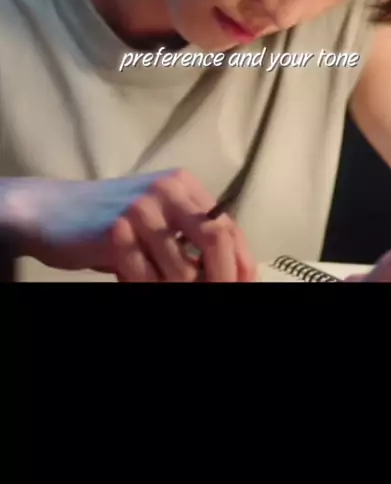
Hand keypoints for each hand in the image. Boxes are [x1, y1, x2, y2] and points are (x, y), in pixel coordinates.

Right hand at [3, 171, 256, 282]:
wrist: (53, 210)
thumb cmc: (110, 218)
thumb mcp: (158, 216)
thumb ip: (190, 235)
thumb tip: (231, 272)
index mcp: (184, 185)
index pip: (228, 227)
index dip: (242, 264)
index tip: (245, 288)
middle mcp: (167, 190)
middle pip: (217, 241)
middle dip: (223, 280)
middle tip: (219, 299)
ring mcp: (140, 209)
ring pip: (182, 270)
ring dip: (179, 291)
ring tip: (165, 290)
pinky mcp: (115, 231)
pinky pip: (145, 278)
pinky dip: (148, 290)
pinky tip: (140, 286)